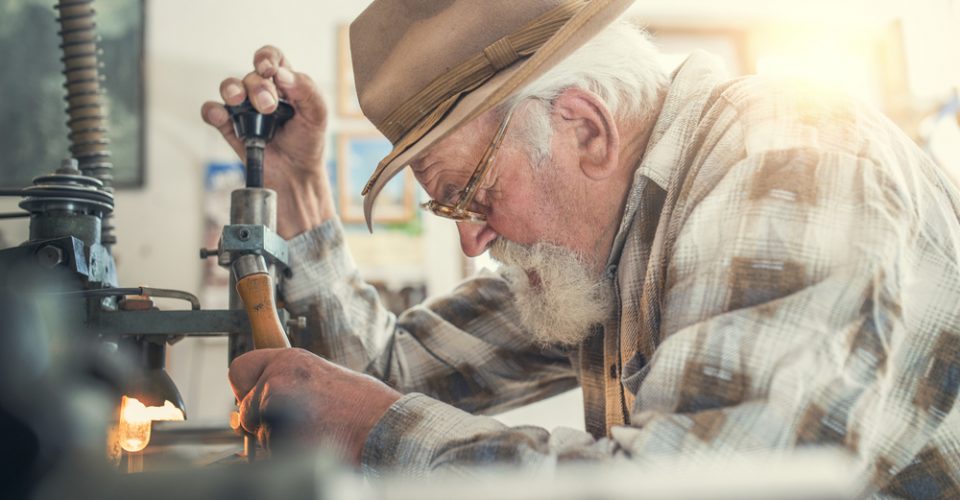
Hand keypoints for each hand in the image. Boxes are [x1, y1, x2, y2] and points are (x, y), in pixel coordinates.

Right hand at [201, 46, 336, 238]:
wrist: (296, 175)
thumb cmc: (307, 142)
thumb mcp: (317, 114)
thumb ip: (306, 90)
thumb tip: (281, 74)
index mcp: (284, 83)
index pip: (271, 58)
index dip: (266, 58)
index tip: (269, 71)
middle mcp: (260, 92)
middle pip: (251, 75)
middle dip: (259, 88)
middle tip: (269, 107)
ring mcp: (243, 109)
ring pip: (229, 87)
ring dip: (232, 90)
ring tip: (241, 102)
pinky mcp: (229, 126)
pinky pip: (211, 111)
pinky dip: (212, 110)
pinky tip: (221, 115)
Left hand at [229, 348, 401, 463]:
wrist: (382, 428)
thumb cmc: (362, 406)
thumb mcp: (321, 378)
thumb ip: (288, 384)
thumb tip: (252, 404)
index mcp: (289, 360)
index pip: (240, 369)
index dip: (246, 388)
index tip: (255, 399)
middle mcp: (277, 379)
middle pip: (246, 408)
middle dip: (260, 420)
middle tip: (293, 423)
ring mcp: (275, 408)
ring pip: (260, 434)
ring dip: (279, 438)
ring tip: (315, 431)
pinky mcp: (277, 436)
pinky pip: (270, 452)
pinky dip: (287, 453)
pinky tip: (313, 442)